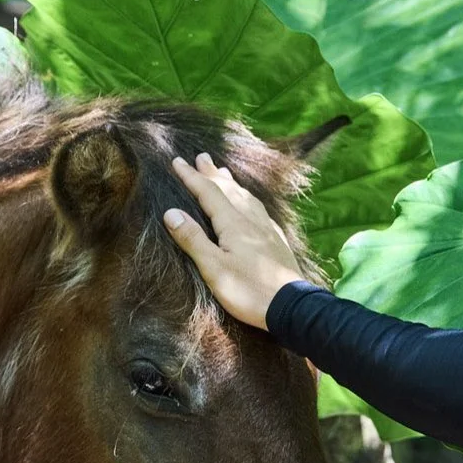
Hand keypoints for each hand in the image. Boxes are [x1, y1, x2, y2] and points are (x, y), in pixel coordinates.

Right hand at [162, 153, 308, 329]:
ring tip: (224, 171)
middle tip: (201, 156)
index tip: (177, 161)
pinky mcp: (276, 239)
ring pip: (246, 196)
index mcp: (233, 223)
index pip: (208, 192)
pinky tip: (250, 203)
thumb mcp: (213, 268)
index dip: (191, 177)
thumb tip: (171, 212)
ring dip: (231, 182)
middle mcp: (251, 219)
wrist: (291, 306)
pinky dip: (247, 197)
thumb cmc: (248, 290)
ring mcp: (266, 228)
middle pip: (229, 189)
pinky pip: (258, 208)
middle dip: (212, 173)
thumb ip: (193, 239)